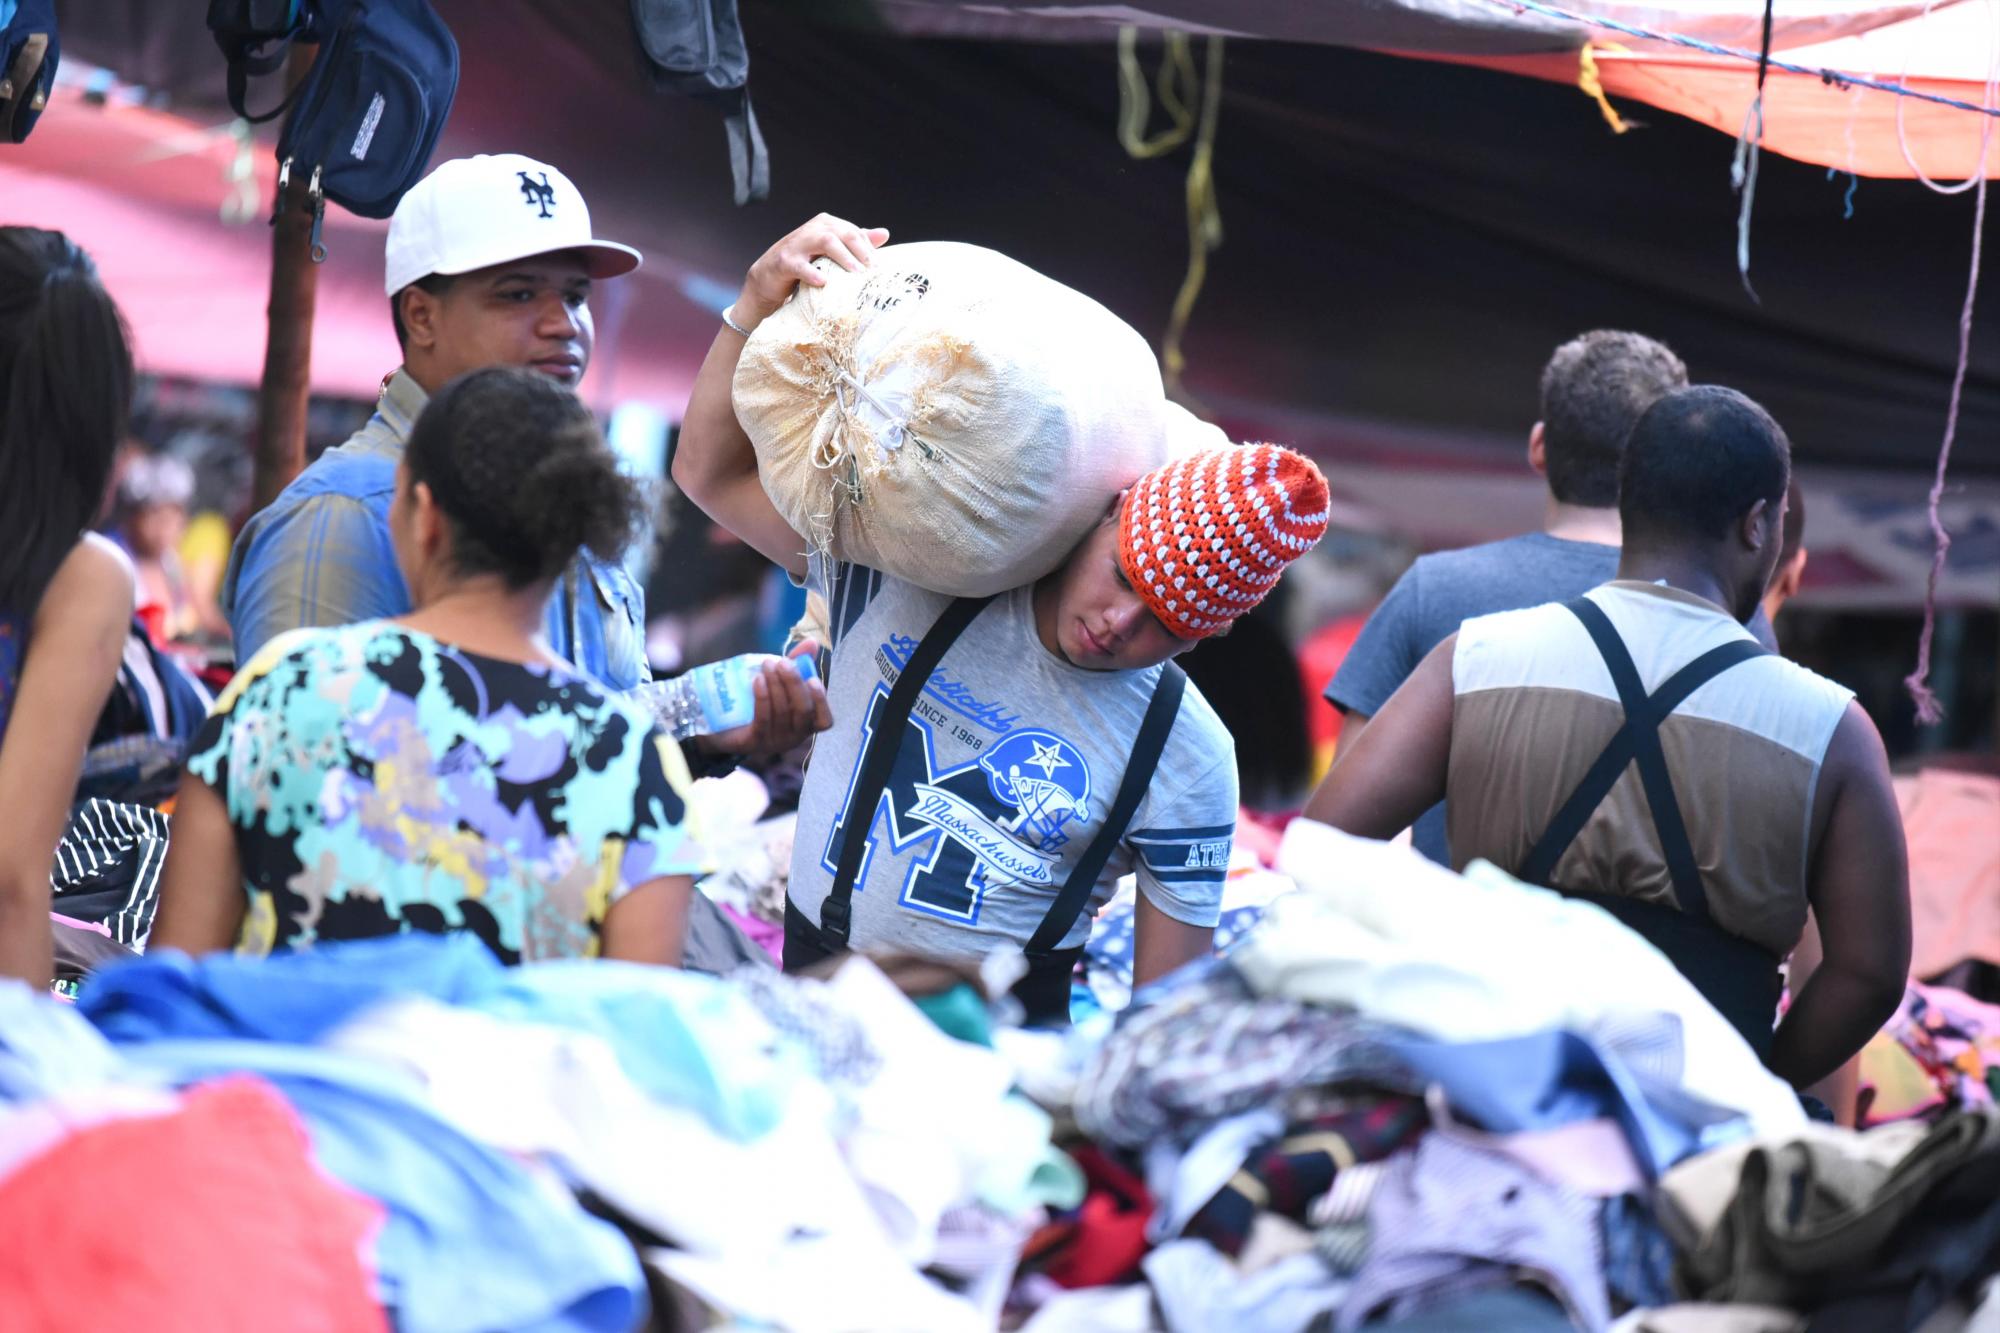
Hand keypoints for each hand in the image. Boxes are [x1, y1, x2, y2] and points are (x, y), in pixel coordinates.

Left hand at [693, 657, 832, 758]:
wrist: (722, 724)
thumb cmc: (759, 700)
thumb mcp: (779, 681)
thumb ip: (798, 663)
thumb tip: (812, 641)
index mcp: (805, 723)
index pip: (825, 720)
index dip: (821, 701)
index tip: (811, 679)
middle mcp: (794, 736)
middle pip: (802, 712)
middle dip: (794, 684)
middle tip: (782, 663)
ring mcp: (774, 742)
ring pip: (782, 712)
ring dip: (775, 685)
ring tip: (767, 665)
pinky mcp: (754, 742)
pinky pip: (762, 720)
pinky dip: (762, 698)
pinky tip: (758, 680)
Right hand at [733, 214, 890, 330]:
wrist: (768, 279)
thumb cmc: (805, 266)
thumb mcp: (832, 255)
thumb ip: (855, 243)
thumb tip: (884, 233)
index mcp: (826, 225)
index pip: (854, 232)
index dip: (869, 249)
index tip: (880, 269)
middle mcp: (813, 229)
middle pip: (843, 232)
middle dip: (861, 250)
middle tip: (873, 270)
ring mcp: (797, 244)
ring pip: (825, 241)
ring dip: (843, 257)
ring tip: (856, 273)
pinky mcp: (784, 261)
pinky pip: (800, 265)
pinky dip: (812, 273)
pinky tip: (824, 282)